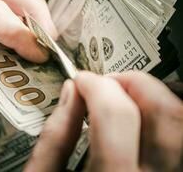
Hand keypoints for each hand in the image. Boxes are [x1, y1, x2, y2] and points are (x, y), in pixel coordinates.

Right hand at [25, 71, 182, 171]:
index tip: (83, 81)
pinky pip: (182, 143)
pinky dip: (168, 119)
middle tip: (108, 84)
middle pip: (163, 115)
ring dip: (155, 98)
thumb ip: (55, 136)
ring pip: (182, 125)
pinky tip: (146, 118)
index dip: (96, 85)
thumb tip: (72, 94)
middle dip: (132, 84)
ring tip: (127, 97)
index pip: (115, 114)